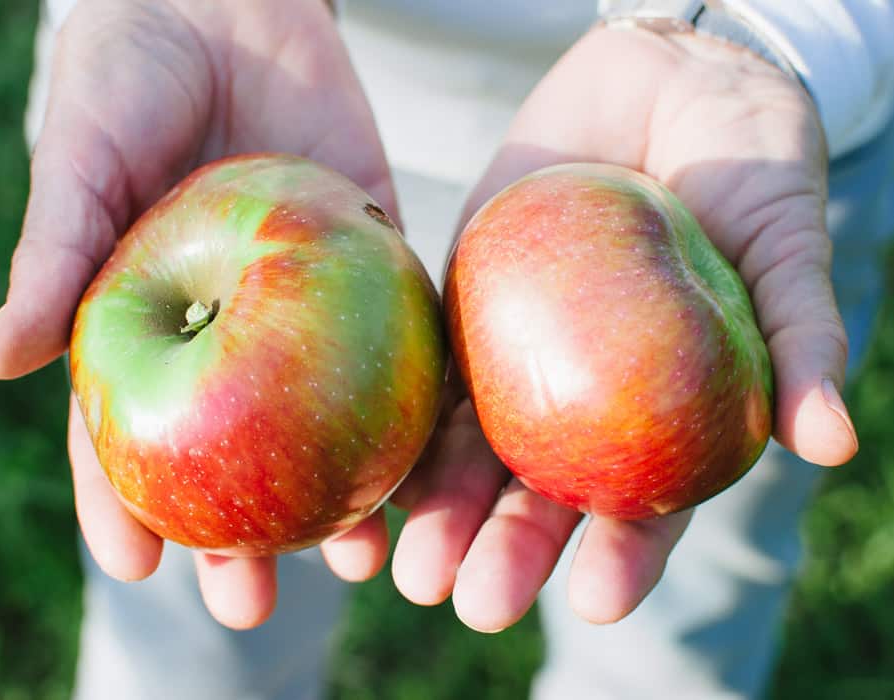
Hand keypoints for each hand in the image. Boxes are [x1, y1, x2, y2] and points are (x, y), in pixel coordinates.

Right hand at [0, 0, 394, 628]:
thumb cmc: (128, 66)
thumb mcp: (82, 153)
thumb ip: (53, 249)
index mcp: (142, 314)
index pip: (124, 427)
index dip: (121, 501)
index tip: (134, 566)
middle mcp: (227, 325)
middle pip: (231, 449)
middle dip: (236, 531)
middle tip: (249, 603)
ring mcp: (303, 300)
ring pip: (318, 419)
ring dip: (336, 493)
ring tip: (356, 562)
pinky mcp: (374, 256)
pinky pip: (395, 339)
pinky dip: (409, 405)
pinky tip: (426, 466)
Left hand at [390, 26, 857, 631]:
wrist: (662, 78)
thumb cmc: (744, 163)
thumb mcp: (784, 240)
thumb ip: (801, 333)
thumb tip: (830, 443)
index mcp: (665, 408)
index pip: (645, 500)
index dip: (625, 555)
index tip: (599, 600)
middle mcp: (586, 395)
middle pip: (544, 490)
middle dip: (510, 550)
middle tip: (474, 603)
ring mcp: (519, 353)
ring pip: (473, 445)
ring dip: (442, 508)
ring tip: (413, 570)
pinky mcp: (464, 303)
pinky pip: (428, 366)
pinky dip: (402, 415)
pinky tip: (372, 461)